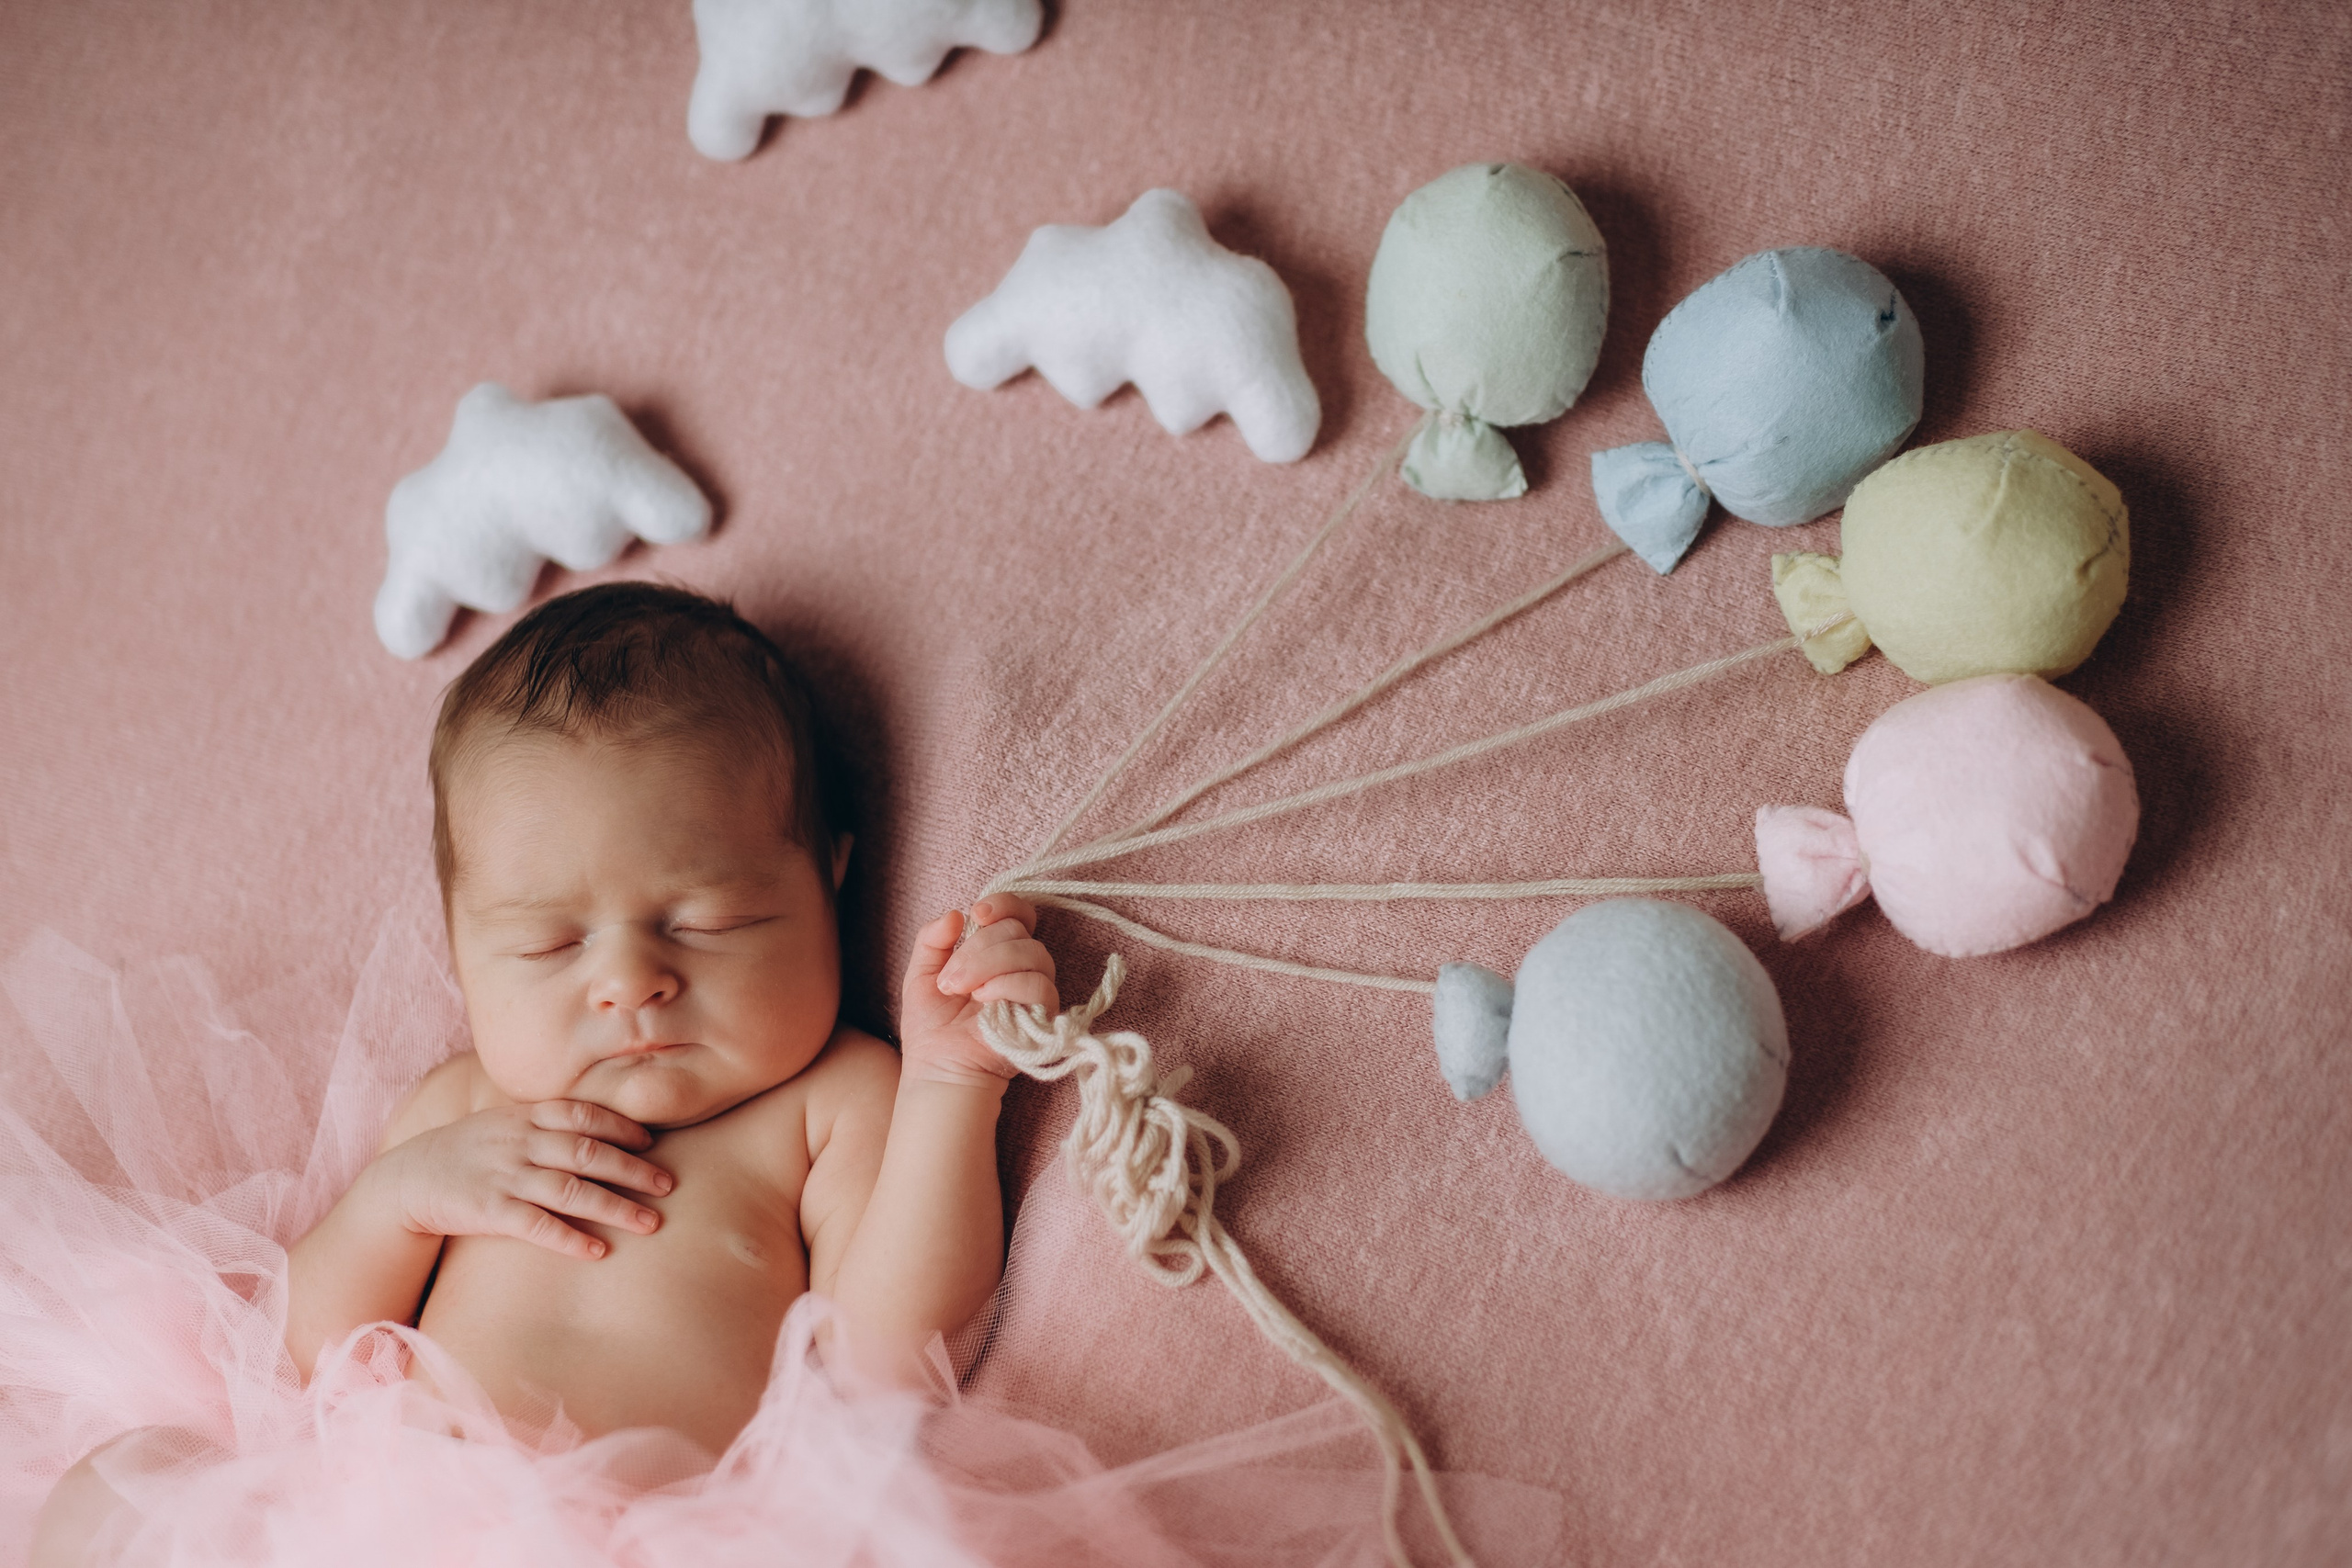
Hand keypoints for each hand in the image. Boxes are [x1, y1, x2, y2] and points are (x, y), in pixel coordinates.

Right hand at [379, 1100, 674, 1259]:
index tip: (653, 1144)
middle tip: (669, 1185)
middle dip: (633, 1169)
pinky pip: (536, 1226)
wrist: (409, 1179)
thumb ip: (550, 1124)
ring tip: (651, 1223)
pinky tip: (598, 1251)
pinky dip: (569, 1238)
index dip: (622, 1128)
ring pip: (571, 1190)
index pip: (585, 1114)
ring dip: (615, 1207)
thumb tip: (606, 1129)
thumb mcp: (507, 1124)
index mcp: (527, 1116)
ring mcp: (505, 1176)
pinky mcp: (488, 1210)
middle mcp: (521, 1143)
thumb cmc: (471, 1152)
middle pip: (588, 1152)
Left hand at [898, 893, 1057, 1086]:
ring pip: (1032, 953)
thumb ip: (932, 939)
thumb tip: (955, 914)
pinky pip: (1038, 984)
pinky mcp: (1043, 1014)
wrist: (937, 1067)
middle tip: (951, 980)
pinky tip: (983, 1001)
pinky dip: (1007, 985)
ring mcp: (1034, 990)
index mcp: (996, 951)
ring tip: (963, 991)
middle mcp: (1020, 966)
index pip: (1019, 913)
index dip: (1004, 905)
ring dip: (989, 965)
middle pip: (1018, 931)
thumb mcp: (921, 973)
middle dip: (978, 949)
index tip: (977, 914)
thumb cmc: (931, 1026)